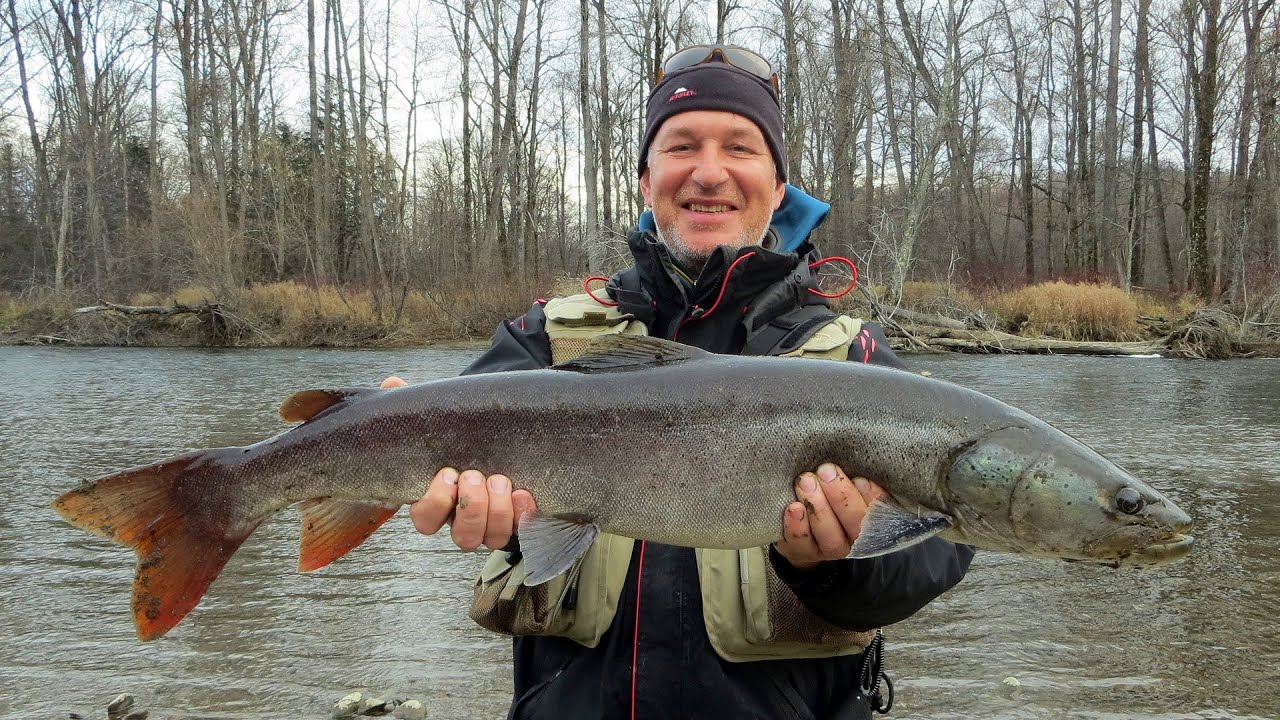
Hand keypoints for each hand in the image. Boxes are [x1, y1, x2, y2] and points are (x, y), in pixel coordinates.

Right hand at [380, 376, 536, 550]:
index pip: (426, 520)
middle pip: (463, 536)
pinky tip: (523, 493)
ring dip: (496, 511)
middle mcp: (463, 519)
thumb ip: (413, 406)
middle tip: (475, 475)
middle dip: (471, 507)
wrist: (504, 433)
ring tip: (500, 480)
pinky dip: (522, 514)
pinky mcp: (519, 521)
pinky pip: (521, 530)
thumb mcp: (438, 419)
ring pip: (491, 538)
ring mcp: (492, 524)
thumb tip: (392, 385)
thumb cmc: (463, 434)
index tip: (447, 473)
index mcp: (437, 500)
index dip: (435, 502)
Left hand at [773, 463, 886, 570]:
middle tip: (826, 471)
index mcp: (874, 521)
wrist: (806, 531)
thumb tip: (854, 453)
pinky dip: (797, 525)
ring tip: (806, 482)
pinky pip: (802, 543)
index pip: (882, 511)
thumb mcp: (849, 486)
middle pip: (856, 523)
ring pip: (830, 535)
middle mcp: (856, 539)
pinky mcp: (805, 553)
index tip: (860, 479)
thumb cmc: (833, 498)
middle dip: (841, 497)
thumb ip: (854, 477)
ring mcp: (830, 550)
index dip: (873, 498)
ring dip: (818, 507)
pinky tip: (793, 507)